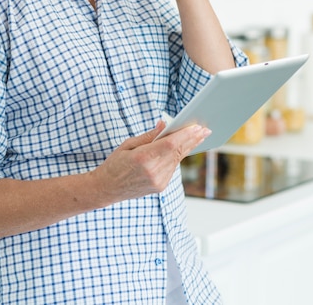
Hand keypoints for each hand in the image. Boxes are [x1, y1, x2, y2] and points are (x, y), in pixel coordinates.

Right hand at [90, 121, 210, 204]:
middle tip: (205, 129)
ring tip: (198, 136)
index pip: (171, 145)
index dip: (186, 135)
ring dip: (188, 147)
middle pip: (178, 152)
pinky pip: (172, 167)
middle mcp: (153, 172)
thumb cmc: (115, 163)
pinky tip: (185, 147)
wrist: (107, 188)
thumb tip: (164, 124)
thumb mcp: (128, 144)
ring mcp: (158, 181)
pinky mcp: (160, 187)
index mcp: (143, 158)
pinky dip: (178, 156)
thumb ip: (149, 136)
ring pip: (177, 160)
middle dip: (193, 140)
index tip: (197, 127)